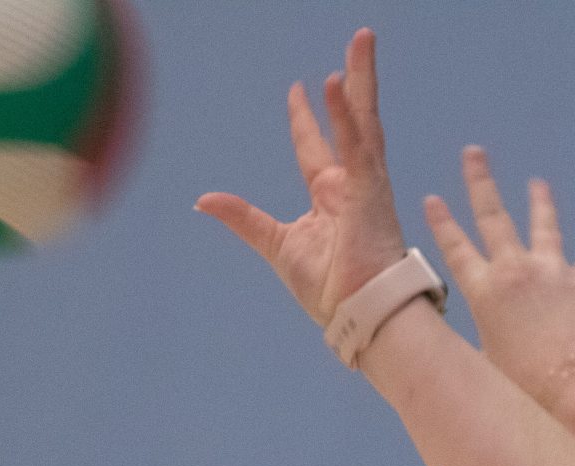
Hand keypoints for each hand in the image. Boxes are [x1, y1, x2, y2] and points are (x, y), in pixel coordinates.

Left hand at [197, 29, 412, 328]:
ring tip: (361, 42)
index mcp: (332, 197)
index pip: (315, 145)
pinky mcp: (370, 193)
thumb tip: (204, 199)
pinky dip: (345, 114)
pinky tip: (335, 83)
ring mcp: (366, 185)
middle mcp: (353, 183)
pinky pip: (358, 145)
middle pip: (352, 119)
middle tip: (359, 42)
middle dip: (354, 80)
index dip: (308, 116)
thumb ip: (243, 217)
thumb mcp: (276, 245)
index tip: (299, 90)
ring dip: (361, 79)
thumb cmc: (332, 291)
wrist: (360, 315)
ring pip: (363, 120)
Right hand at [422, 147, 574, 407]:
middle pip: (493, 217)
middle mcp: (513, 271)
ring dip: (540, 203)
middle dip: (481, 182)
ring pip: (543, 226)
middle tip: (474, 153)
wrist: (572, 385)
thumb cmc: (524, 384)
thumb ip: (482, 338)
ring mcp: (551, 272)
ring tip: (538, 184)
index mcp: (482, 290)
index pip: (455, 247)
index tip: (432, 198)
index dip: (442, 222)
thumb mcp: (486, 361)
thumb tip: (475, 345)